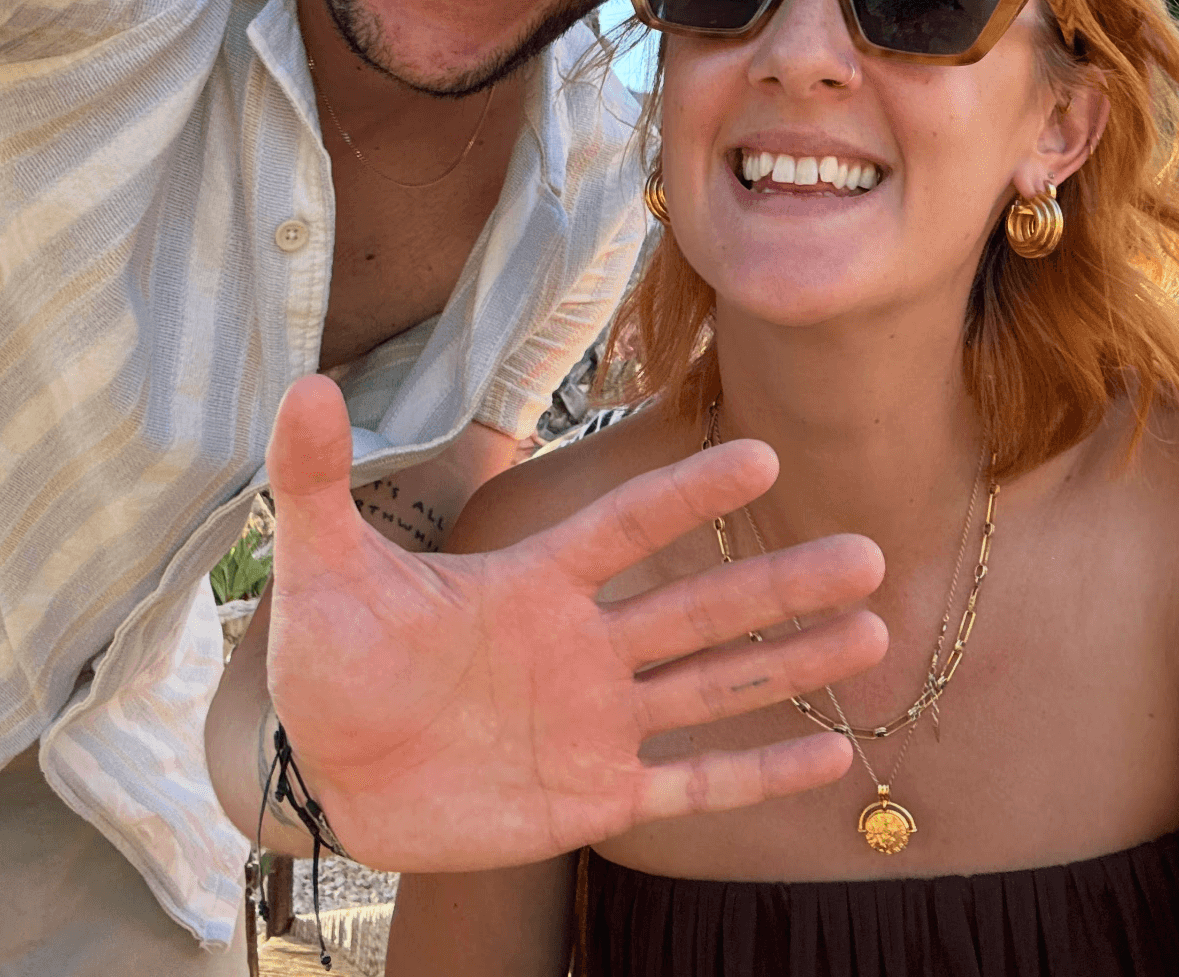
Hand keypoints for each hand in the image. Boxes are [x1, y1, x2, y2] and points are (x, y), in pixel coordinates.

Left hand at [264, 375, 886, 872]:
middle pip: (697, 609)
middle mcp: (582, 646)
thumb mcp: (320, 570)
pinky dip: (758, 772)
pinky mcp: (595, 795)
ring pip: (712, 687)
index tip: (758, 454)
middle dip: (780, 584)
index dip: (685, 496)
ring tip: (873, 632)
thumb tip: (305, 383)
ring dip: (791, 664)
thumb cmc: (333, 660)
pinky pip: (691, 783)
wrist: (329, 770)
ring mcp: (596, 723)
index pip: (622, 528)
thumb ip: (316, 481)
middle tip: (868, 553)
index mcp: (532, 585)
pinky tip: (834, 759)